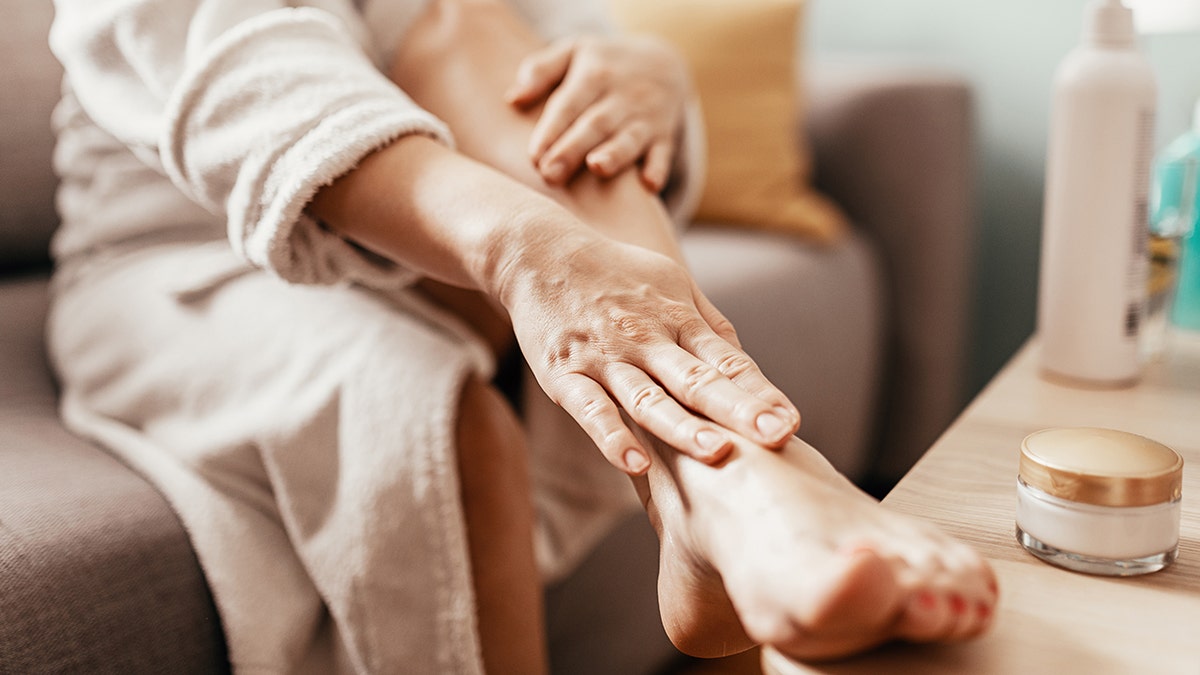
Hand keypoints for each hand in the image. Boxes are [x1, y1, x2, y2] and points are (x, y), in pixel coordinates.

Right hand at [496, 231, 800, 475]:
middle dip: (739, 410)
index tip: (790, 421)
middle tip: (777, 436)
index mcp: (678, 319)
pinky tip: (635, 464)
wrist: (539, 252)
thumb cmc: (614, 274)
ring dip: (682, 428)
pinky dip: (612, 437)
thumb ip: (710, 327)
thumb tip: (750, 369)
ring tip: (717, 453)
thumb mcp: (671, 285)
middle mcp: (647, 339)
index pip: (726, 362)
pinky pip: (591, 409)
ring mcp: (606, 358)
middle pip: (697, 380)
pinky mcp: (566, 374)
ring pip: (648, 398)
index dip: (759, 392)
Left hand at [505, 35, 688, 191]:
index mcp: (594, 73)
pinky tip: (649, 186)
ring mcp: (646, 116)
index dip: (552, 129)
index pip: (569, 103)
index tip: (533, 156)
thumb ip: (541, 70)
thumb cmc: (604, 63)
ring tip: (597, 168)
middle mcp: (622, 95)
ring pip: (630, 137)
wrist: (664, 62)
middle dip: (574, 148)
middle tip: (550, 174)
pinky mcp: (665, 135)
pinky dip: (659, 168)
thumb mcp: (573, 51)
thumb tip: (512, 99)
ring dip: (615, 154)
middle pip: (596, 123)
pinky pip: (664, 152)